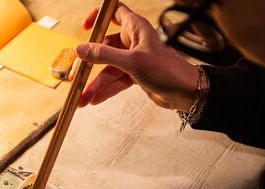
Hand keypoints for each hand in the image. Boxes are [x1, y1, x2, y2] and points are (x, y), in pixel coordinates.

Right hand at [77, 3, 198, 110]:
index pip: (114, 13)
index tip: (85, 28)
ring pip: (109, 69)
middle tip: (77, 75)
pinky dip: (106, 90)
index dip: (99, 16)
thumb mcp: (133, 62)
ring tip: (84, 98)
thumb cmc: (168, 70)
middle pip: (105, 47)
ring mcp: (134, 59)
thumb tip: (81, 49)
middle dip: (90, 62)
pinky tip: (95, 99)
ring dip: (96, 84)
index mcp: (136, 28)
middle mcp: (134, 41)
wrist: (187, 92)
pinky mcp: (136, 75)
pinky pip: (116, 81)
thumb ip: (105, 55)